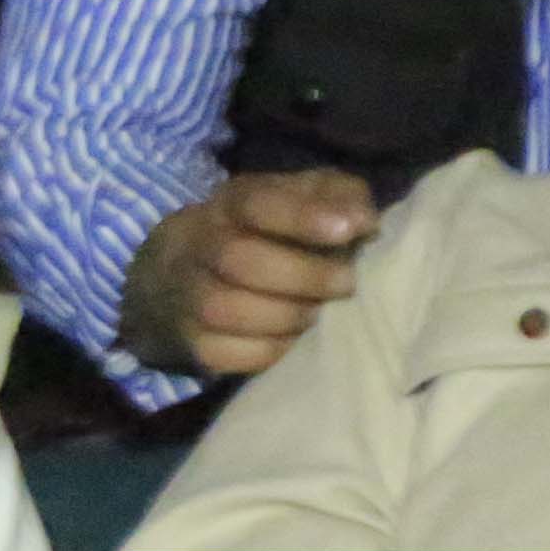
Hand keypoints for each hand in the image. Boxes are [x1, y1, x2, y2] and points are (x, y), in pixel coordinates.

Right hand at [121, 170, 376, 381]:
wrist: (184, 275)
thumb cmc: (265, 233)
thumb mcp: (300, 199)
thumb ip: (338, 197)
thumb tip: (365, 221)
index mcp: (230, 204)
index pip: (257, 203)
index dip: (303, 217)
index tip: (348, 230)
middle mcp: (199, 244)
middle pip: (238, 259)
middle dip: (302, 276)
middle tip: (345, 284)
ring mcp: (188, 295)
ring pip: (225, 309)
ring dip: (285, 316)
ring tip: (317, 315)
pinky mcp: (192, 341)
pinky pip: (224, 353)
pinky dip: (267, 351)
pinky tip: (292, 342)